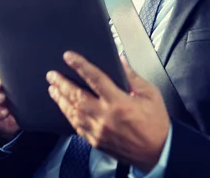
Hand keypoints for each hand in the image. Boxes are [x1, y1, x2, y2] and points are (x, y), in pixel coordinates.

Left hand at [46, 52, 169, 172]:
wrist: (158, 152)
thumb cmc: (156, 124)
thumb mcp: (150, 94)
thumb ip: (133, 76)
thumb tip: (120, 60)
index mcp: (119, 102)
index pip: (94, 78)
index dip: (80, 65)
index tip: (68, 56)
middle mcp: (105, 116)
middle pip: (76, 96)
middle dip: (62, 83)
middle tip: (51, 75)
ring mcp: (98, 130)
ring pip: (73, 113)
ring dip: (60, 99)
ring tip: (53, 89)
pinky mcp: (96, 141)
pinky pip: (77, 127)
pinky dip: (68, 116)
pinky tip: (64, 109)